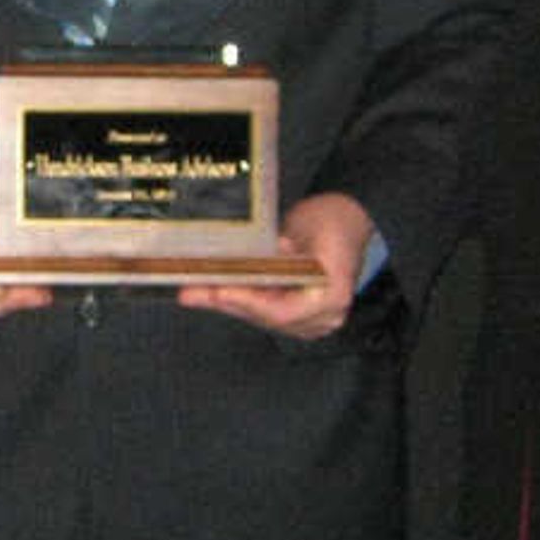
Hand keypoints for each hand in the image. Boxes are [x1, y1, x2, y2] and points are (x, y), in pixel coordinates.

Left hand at [176, 192, 372, 340]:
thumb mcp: (306, 227)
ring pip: (261, 316)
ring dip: (227, 303)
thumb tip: (249, 263)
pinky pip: (264, 310)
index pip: (281, 311)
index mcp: (331, 297)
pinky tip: (214, 289)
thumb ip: (281, 251)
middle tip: (192, 292)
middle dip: (226, 302)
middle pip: (265, 317)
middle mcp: (324, 317)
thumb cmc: (332, 220)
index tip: (219, 290)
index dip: (247, 302)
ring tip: (195, 291)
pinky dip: (240, 299)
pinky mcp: (300, 315)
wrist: (348, 219)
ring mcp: (312, 320)